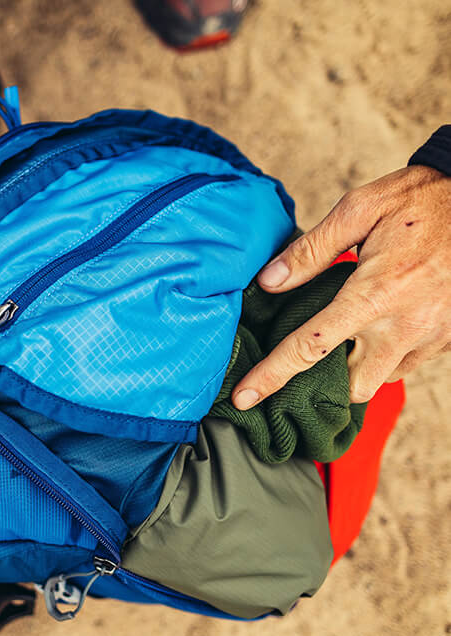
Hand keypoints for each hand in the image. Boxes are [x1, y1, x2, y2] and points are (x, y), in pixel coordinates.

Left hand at [232, 165, 450, 409]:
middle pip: (351, 386)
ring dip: (356, 369)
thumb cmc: (421, 199)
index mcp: (374, 294)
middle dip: (325, 382)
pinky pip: (408, 366)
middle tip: (309, 355)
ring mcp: (432, 336)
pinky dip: (385, 358)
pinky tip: (377, 328)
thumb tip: (269, 282)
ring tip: (345, 337)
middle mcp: (404, 325)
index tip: (243, 398)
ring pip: (381, 381)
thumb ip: (311, 250)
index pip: (309, 348)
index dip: (271, 377)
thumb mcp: (360, 208)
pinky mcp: (449, 338)